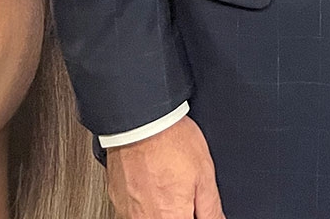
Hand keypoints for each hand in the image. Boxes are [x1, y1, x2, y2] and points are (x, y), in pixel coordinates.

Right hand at [106, 116, 225, 218]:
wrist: (141, 121)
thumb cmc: (171, 141)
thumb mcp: (204, 173)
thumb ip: (211, 208)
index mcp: (171, 217)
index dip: (194, 215)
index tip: (195, 207)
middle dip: (179, 211)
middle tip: (182, 192)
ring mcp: (128, 213)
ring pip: (151, 218)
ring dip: (162, 209)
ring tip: (168, 185)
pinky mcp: (118, 201)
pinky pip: (135, 212)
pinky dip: (147, 203)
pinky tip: (154, 184)